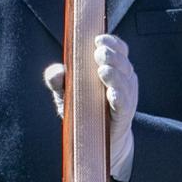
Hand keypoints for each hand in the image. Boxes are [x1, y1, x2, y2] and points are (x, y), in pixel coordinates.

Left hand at [43, 34, 136, 179]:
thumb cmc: (82, 110)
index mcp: (113, 69)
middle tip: (99, 53)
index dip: (112, 43)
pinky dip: (119, 98)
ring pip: (125, 82)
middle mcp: (123, 80)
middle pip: (122, 63)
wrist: (96, 142)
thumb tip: (56, 71)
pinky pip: (124, 105)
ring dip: (115, 75)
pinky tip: (111, 94)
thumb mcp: (65, 94)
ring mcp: (125, 98)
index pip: (118, 50)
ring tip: (102, 70)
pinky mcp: (123, 116)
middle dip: (112, 56)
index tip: (98, 39)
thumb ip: (58, 81)